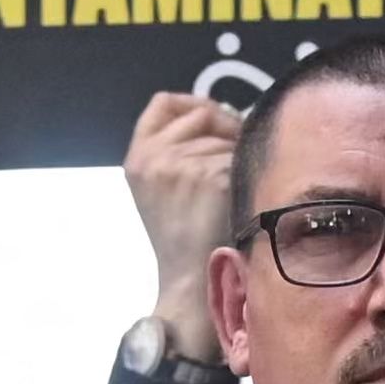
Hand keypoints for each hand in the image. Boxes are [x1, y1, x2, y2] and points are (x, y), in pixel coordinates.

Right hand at [123, 89, 244, 339]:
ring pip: (227, 134)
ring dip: (237, 153)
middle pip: (201, 113)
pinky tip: (239, 197)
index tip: (212, 117)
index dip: (192, 104)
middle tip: (233, 156)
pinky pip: (242, 155)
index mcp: (137, 158)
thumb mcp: (160, 188)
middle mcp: (155, 157)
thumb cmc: (183, 238)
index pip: (163, 103)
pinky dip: (247, 172)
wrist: (189, 280)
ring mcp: (183, 165)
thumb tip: (219, 115)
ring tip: (232, 187)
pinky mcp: (213, 176)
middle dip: (224, 127)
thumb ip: (173, 149)